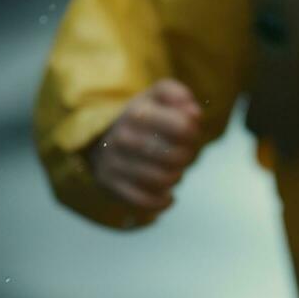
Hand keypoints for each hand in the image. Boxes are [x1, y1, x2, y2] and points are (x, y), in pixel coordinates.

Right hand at [87, 79, 202, 210]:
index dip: (194, 133)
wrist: (104, 137)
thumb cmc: (144, 115)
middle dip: (187, 156)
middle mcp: (122, 138)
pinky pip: (143, 201)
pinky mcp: (110, 185)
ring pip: (161, 180)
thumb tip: (194, 114)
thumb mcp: (159, 96)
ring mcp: (114, 163)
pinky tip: (167, 195)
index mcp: (138, 113)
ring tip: (174, 170)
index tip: (190, 133)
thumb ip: (179, 95)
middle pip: (175, 156)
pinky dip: (162, 201)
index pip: (183, 127)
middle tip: (183, 154)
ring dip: (176, 177)